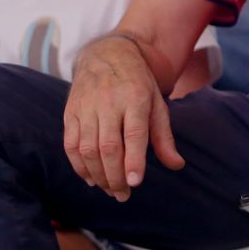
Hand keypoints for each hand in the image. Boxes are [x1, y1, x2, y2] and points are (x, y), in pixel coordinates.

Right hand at [63, 37, 183, 201]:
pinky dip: (78, 165)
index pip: (134, 133)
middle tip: (123, 195)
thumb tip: (177, 165)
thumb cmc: (137, 83)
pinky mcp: (71, 111)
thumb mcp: (157, 103)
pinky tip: (90, 178)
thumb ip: (164, 137)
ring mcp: (87, 106)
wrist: (106, 54)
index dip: (133, 160)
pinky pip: (71, 143)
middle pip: (108, 146)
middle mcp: (109, 102)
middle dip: (114, 176)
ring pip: (87, 148)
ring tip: (109, 189)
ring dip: (97, 175)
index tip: (134, 183)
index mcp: (135, 98)